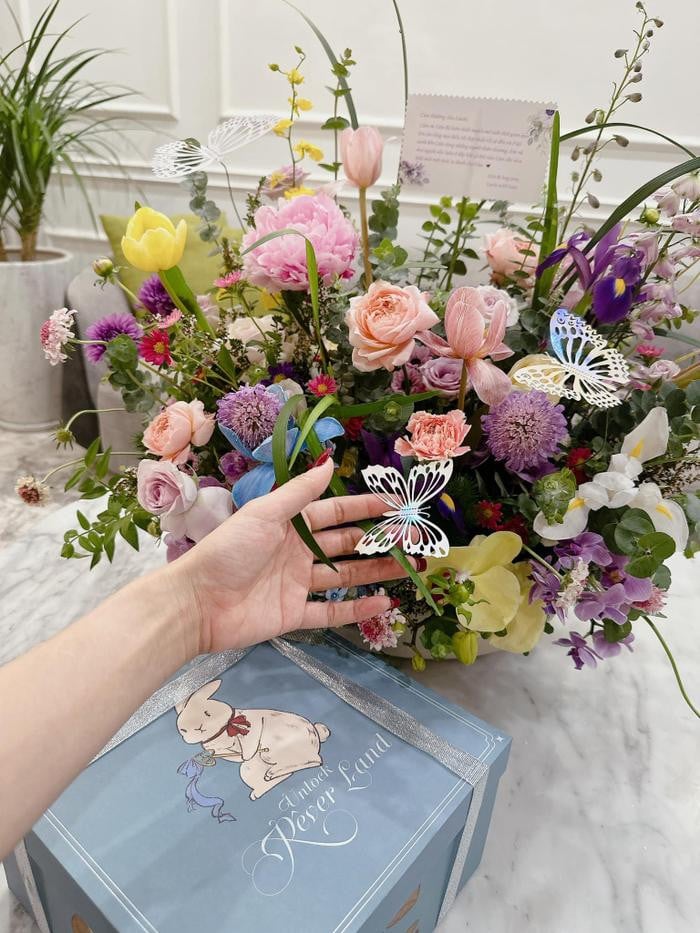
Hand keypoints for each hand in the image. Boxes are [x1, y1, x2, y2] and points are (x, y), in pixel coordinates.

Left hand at [172, 459, 412, 652]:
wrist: (198, 603)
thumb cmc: (229, 551)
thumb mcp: (265, 514)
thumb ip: (299, 492)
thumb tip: (329, 462)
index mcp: (288, 524)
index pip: (333, 512)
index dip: (363, 508)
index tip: (394, 505)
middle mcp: (296, 552)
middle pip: (344, 544)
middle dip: (376, 540)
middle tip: (411, 539)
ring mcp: (296, 585)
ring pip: (344, 576)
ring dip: (375, 572)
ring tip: (407, 568)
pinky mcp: (294, 615)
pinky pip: (332, 611)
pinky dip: (358, 609)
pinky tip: (384, 603)